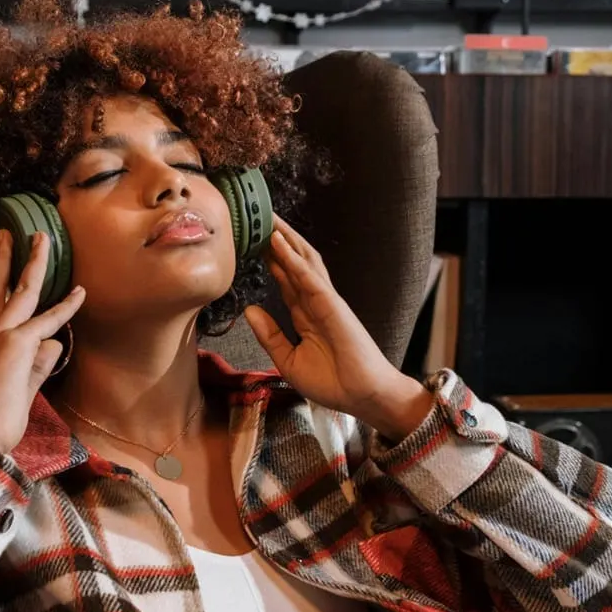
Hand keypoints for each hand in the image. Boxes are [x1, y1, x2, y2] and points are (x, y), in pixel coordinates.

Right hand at [0, 230, 85, 452]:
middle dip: (1, 258)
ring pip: (21, 289)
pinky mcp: (18, 343)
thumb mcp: (11, 388)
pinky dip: (66, 306)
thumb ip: (33, 365)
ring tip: (43, 240)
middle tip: (6, 235)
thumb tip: (53, 345)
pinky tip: (80, 293)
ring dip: (34, 262)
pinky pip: (48, 319)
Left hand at [244, 216, 430, 441]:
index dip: (269, 258)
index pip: (284, 278)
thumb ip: (269, 335)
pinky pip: (309, 277)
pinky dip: (292, 258)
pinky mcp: (332, 306)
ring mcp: (325, 300)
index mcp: (306, 314)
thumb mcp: (288, 360)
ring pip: (303, 260)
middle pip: (293, 261)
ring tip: (265, 217)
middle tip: (255, 215)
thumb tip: (249, 310)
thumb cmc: (332, 382)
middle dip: (276, 239)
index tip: (250, 241)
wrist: (362, 396)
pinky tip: (277, 242)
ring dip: (285, 238)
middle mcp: (316, 301)